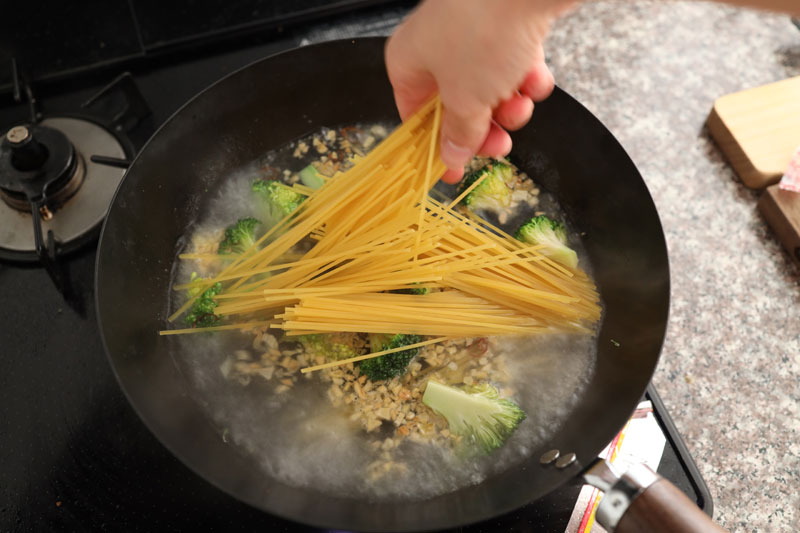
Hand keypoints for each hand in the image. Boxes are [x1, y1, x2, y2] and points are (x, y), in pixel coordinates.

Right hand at [385, 0, 573, 182]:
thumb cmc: (479, 34)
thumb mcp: (465, 100)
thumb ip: (459, 134)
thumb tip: (451, 156)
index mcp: (409, 64)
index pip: (416, 117)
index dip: (438, 147)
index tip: (456, 170)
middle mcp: (435, 47)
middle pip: (457, 107)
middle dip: (483, 128)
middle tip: (500, 144)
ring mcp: (471, 34)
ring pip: (489, 88)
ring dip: (509, 105)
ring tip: (521, 103)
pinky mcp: (506, 25)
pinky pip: (514, 64)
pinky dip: (527, 77)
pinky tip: (536, 76)